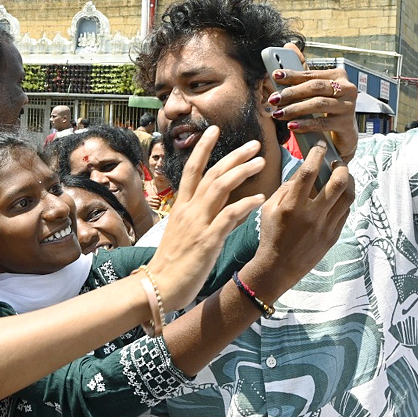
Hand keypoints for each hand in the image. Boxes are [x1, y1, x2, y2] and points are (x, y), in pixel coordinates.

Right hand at [148, 126, 265, 312]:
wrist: (157, 287)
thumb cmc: (172, 264)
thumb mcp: (185, 235)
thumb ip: (206, 219)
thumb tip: (232, 209)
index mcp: (181, 207)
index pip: (192, 169)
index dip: (203, 148)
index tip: (214, 129)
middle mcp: (189, 210)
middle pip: (211, 173)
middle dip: (233, 156)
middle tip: (254, 144)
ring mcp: (197, 224)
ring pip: (219, 187)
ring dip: (241, 171)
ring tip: (259, 161)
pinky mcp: (207, 241)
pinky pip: (228, 216)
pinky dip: (245, 205)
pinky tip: (260, 198)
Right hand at [245, 142, 353, 294]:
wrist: (279, 267)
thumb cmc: (271, 235)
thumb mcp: (269, 208)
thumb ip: (286, 188)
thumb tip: (302, 170)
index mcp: (292, 206)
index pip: (308, 172)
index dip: (316, 155)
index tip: (320, 147)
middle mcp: (312, 215)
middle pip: (337, 182)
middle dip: (341, 166)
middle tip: (337, 162)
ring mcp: (325, 226)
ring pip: (348, 196)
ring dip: (348, 181)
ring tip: (342, 175)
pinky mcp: (333, 235)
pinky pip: (346, 211)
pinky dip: (344, 198)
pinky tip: (339, 194)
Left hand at [266, 42, 357, 160]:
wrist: (344, 133)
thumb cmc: (327, 107)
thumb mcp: (316, 88)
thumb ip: (303, 71)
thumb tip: (288, 45)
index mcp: (338, 76)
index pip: (311, 74)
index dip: (292, 75)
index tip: (275, 75)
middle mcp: (347, 88)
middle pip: (315, 87)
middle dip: (291, 92)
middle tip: (273, 98)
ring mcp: (348, 106)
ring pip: (318, 104)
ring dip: (295, 109)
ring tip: (279, 113)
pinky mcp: (346, 124)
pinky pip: (322, 123)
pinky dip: (305, 124)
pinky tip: (292, 126)